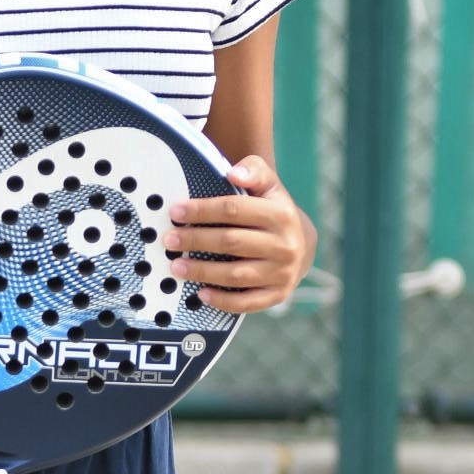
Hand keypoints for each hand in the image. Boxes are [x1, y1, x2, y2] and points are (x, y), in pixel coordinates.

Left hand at [167, 156, 316, 311]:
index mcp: (281, 215)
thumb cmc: (274, 211)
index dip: (202, 210)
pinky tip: (201, 294)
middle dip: (196, 240)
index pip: (234, 210)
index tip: (176, 212)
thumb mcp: (270, 186)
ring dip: (202, 272)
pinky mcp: (277, 295)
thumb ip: (254, 171)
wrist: (303, 245)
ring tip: (176, 266)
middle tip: (170, 240)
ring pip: (236, 274)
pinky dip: (223, 300)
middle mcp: (284, 245)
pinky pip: (247, 302)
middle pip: (231, 242)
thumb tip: (234, 173)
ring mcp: (282, 273)